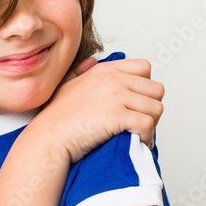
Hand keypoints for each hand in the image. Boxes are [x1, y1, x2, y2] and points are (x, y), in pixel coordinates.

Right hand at [38, 57, 163, 163]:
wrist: (48, 137)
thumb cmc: (56, 117)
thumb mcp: (67, 85)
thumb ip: (81, 71)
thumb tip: (90, 62)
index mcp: (105, 71)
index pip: (145, 68)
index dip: (145, 87)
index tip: (136, 103)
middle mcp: (113, 80)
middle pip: (156, 89)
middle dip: (151, 107)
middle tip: (139, 121)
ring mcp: (116, 97)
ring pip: (156, 108)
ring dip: (151, 124)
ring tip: (138, 133)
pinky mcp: (117, 117)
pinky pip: (148, 125)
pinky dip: (146, 137)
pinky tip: (137, 142)